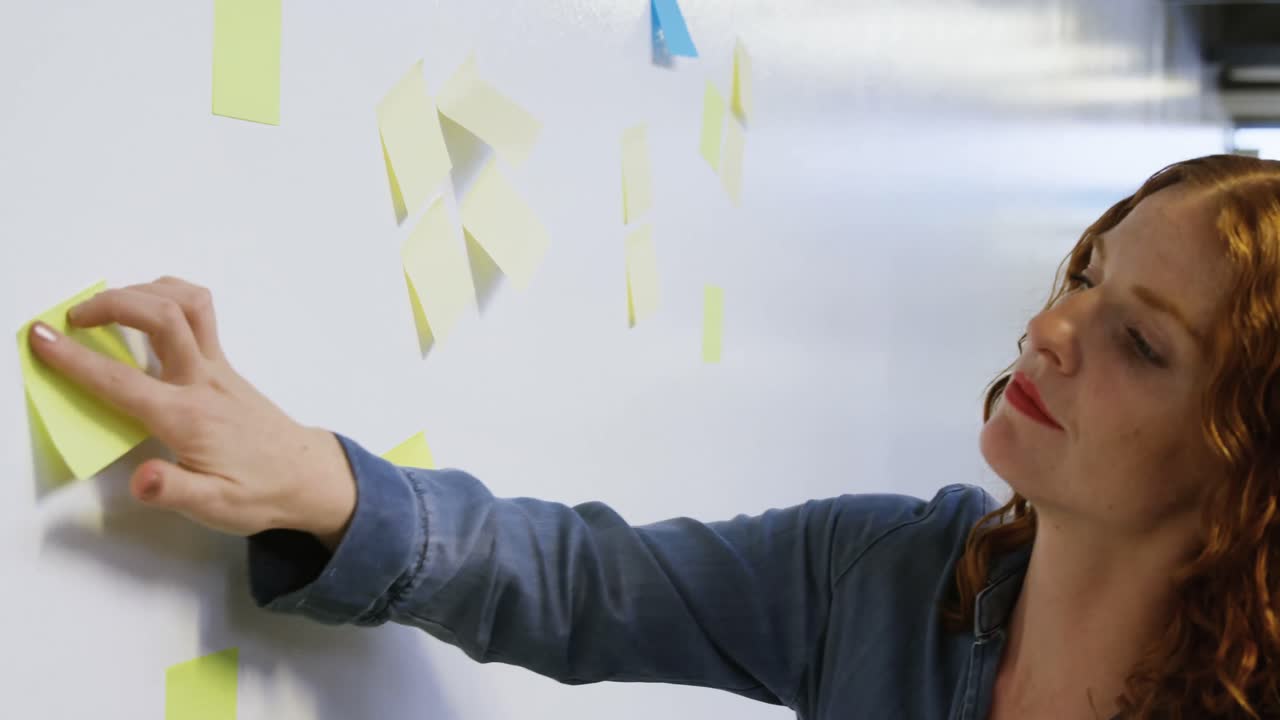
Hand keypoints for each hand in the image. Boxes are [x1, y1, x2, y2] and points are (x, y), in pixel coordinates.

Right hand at [27, 276, 355, 549]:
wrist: (308, 477)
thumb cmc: (258, 492)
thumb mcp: (215, 507)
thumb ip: (174, 491)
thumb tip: (142, 480)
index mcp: (188, 417)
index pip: (121, 382)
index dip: (75, 359)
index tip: (40, 338)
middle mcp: (203, 381)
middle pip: (161, 316)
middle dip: (111, 304)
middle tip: (71, 319)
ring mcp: (218, 368)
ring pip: (188, 303)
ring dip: (144, 290)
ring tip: (106, 305)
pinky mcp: (225, 364)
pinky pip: (199, 313)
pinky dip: (168, 297)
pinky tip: (146, 309)